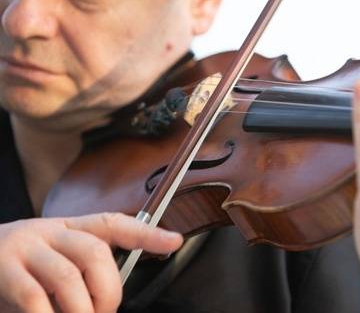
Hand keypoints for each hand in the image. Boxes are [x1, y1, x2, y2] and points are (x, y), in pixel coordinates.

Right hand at [0, 213, 182, 312]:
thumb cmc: (19, 269)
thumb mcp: (52, 260)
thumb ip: (81, 272)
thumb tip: (108, 298)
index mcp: (67, 227)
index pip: (112, 223)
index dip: (145, 233)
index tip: (174, 242)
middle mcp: (48, 232)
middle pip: (95, 253)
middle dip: (108, 291)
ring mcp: (24, 249)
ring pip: (68, 277)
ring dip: (82, 310)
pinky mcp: (2, 271)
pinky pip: (33, 297)